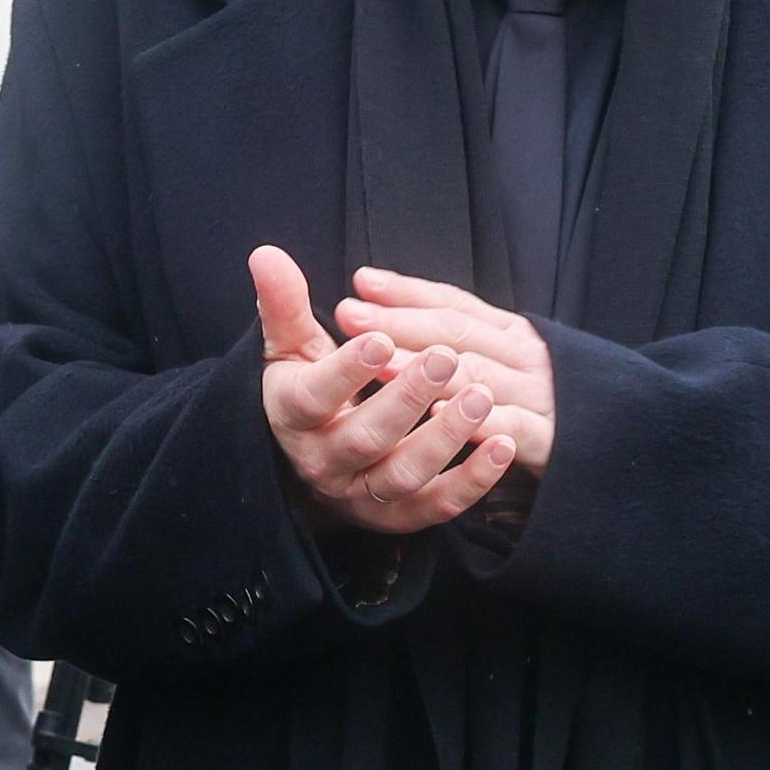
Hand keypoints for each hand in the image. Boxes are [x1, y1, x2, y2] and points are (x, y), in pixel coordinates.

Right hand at [253, 247, 512, 536]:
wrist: (313, 457)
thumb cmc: (307, 387)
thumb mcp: (291, 347)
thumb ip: (284, 304)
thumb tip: (265, 253)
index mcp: (293, 417)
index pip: (313, 398)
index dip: (346, 372)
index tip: (380, 340)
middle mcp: (324, 462)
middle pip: (366, 438)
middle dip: (408, 399)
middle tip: (446, 359)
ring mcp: (362, 495)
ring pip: (404, 476)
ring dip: (446, 439)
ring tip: (481, 397)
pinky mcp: (398, 517)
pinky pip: (437, 507)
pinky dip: (473, 482)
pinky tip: (504, 447)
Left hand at [336, 268, 555, 470]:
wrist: (618, 444)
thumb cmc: (541, 406)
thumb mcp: (504, 362)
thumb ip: (457, 340)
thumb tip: (388, 309)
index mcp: (511, 334)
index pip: (454, 304)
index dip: (407, 292)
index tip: (360, 281)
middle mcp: (525, 356)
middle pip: (457, 333)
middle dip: (400, 323)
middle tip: (350, 315)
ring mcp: (538, 395)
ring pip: (477, 375)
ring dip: (427, 368)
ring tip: (380, 363)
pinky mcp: (549, 439)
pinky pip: (510, 427)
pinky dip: (475, 420)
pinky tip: (435, 416)